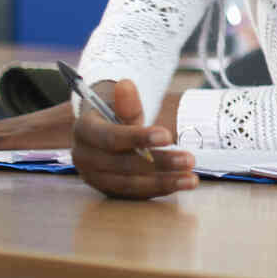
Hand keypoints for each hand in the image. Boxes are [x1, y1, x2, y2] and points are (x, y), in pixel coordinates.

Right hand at [72, 79, 194, 199]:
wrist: (98, 133)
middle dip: (160, 163)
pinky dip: (159, 189)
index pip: (111, 137)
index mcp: (85, 131)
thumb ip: (127, 102)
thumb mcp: (118, 105)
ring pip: (130, 184)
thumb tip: (126, 84)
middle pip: (123, 164)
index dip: (139, 138)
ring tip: (191, 179)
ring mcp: (94, 178)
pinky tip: (180, 184)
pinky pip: (134, 194)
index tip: (167, 135)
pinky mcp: (107, 191)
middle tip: (190, 160)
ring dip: (164, 182)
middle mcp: (85, 158)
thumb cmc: (112, 116)